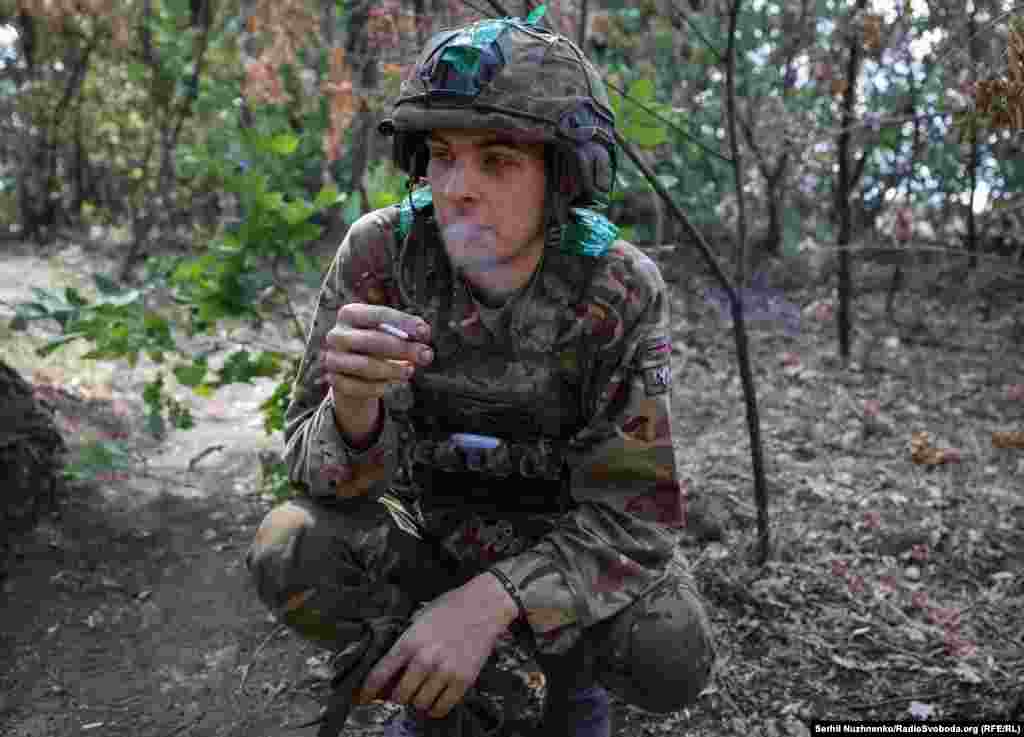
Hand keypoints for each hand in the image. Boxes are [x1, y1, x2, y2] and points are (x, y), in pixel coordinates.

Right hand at [321, 304, 433, 401]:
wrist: (353, 371)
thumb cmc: (378, 345)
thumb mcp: (390, 333)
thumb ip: (408, 331)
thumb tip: (423, 332)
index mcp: (350, 313)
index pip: (378, 314)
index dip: (403, 323)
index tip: (425, 333)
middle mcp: (337, 335)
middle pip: (372, 340)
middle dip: (403, 349)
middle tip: (426, 354)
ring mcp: (333, 358)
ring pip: (365, 366)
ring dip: (393, 370)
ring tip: (410, 371)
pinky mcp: (334, 381)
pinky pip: (358, 387)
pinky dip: (377, 387)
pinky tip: (387, 386)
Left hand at [357, 574, 518, 717]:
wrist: (485, 605)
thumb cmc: (451, 607)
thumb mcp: (420, 617)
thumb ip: (406, 641)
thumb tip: (392, 667)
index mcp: (410, 641)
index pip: (381, 673)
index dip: (368, 690)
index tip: (363, 698)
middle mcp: (425, 658)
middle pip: (400, 695)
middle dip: (395, 698)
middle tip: (398, 695)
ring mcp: (445, 671)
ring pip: (420, 703)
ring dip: (416, 703)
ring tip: (419, 695)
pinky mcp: (464, 680)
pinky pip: (443, 706)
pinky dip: (435, 709)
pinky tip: (434, 702)